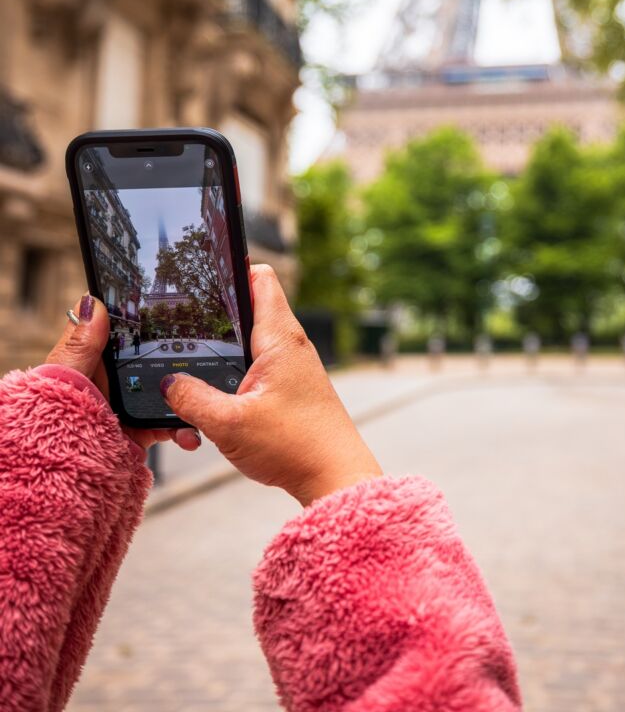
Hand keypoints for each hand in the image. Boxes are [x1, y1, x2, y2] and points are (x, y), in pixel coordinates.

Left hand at [45, 294, 200, 454]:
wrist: (66, 473)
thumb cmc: (56, 419)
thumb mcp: (68, 376)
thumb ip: (82, 343)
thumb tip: (92, 301)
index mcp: (98, 358)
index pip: (128, 332)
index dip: (150, 323)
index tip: (177, 314)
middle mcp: (119, 378)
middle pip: (156, 359)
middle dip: (180, 363)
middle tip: (201, 356)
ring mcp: (133, 404)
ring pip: (170, 391)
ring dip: (189, 396)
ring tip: (202, 402)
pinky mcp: (144, 429)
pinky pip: (171, 423)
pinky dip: (184, 428)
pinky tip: (190, 433)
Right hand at [161, 265, 382, 505]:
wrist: (335, 478)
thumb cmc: (295, 447)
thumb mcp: (228, 424)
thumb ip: (191, 400)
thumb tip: (169, 383)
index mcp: (279, 337)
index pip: (259, 277)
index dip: (231, 267)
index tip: (200, 272)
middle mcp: (289, 344)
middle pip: (248, 307)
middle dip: (216, 312)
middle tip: (180, 319)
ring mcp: (291, 365)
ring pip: (250, 340)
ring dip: (223, 348)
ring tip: (190, 358)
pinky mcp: (290, 387)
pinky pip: (257, 365)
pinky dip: (235, 372)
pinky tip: (214, 393)